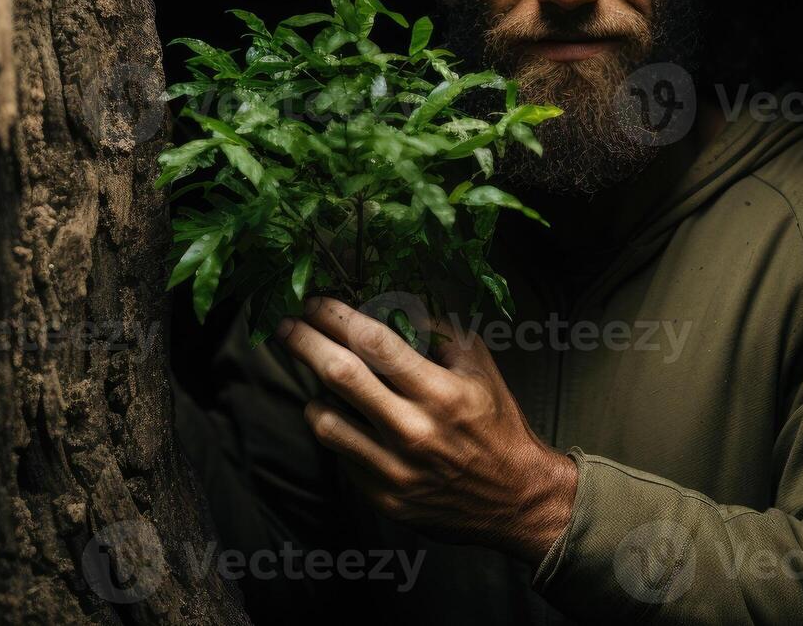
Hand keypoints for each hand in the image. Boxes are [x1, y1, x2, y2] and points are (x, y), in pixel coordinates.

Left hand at [274, 295, 576, 564]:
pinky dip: (336, 428)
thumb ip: (439, 332)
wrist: (516, 499)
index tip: (314, 302)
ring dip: (314, 391)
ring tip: (318, 378)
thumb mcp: (481, 367)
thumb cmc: (498, 426)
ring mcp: (395, 469)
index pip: (375, 343)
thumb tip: (394, 304)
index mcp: (441, 392)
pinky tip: (343, 415)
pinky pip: (340, 454)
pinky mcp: (383, 496)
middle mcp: (414, 431)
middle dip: (303, 342)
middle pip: (338, 375)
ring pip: (325, 420)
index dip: (336, 316)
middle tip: (286, 326)